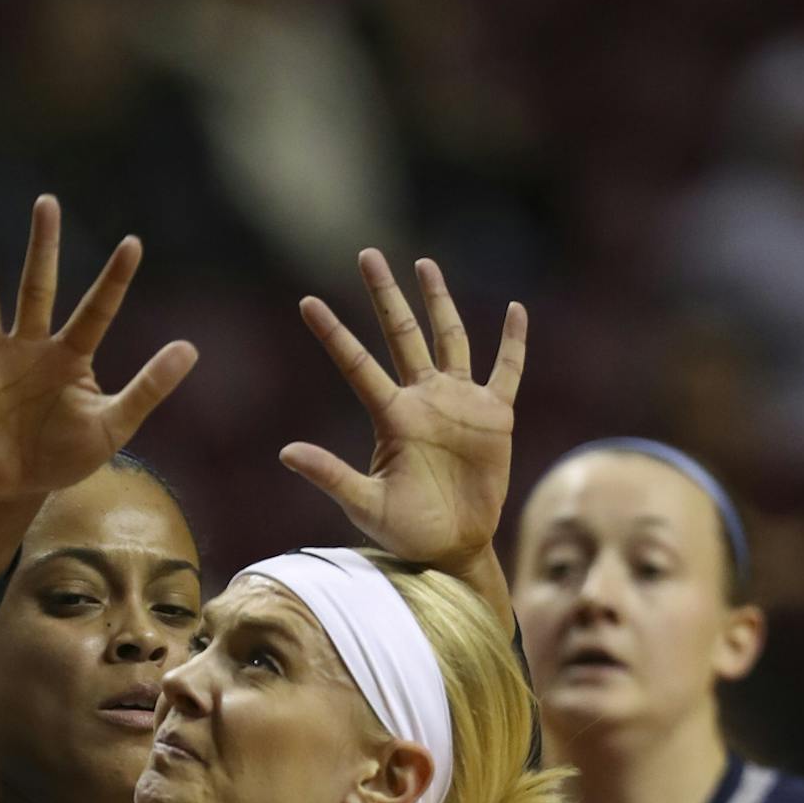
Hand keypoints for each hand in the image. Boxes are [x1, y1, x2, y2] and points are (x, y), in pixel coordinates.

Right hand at [0, 198, 198, 509]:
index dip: (114, 281)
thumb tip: (191, 348)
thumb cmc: (65, 455)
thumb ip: (149, 388)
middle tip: (47, 201)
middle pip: (37, 288)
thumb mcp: (112, 427)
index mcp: (70, 357)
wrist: (16, 489)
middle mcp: (30, 347)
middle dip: (43, 247)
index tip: (134, 244)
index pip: (97, 311)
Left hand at [284, 251, 525, 575]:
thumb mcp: (365, 505)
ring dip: (438, 302)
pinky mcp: (495, 416)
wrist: (452, 548)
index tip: (306, 301)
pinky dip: (513, 342)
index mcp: (392, 417)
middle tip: (366, 254)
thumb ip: (331, 475)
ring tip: (425, 264)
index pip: (358, 364)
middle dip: (386, 295)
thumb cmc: (405, 530)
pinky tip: (517, 311)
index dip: (333, 333)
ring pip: (449, 339)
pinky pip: (507, 371)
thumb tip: (285, 452)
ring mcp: (460, 403)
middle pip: (402, 334)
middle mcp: (423, 399)